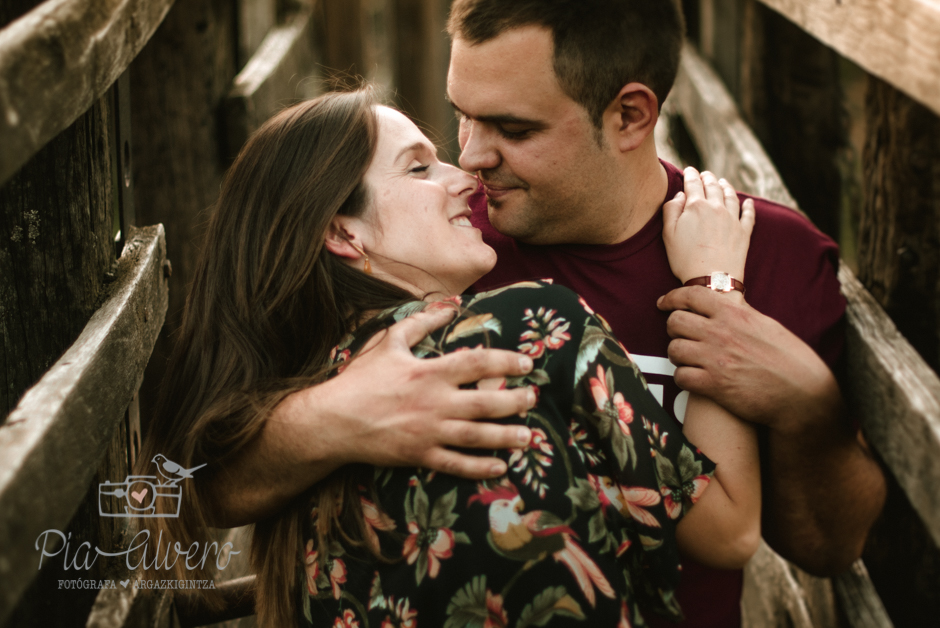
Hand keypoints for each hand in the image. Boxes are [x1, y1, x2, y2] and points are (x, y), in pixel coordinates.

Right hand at [299, 306, 537, 477]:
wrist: (332, 420)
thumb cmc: (361, 379)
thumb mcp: (389, 342)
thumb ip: (421, 323)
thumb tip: (449, 307)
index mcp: (429, 372)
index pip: (477, 363)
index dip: (506, 362)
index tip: (526, 364)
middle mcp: (434, 402)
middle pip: (484, 401)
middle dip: (514, 401)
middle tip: (533, 399)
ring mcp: (428, 432)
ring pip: (476, 435)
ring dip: (505, 436)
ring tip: (527, 436)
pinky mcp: (419, 455)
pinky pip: (455, 464)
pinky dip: (479, 467)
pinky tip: (500, 467)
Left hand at [657, 286, 839, 429]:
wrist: (802, 395)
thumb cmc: (790, 360)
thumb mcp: (766, 325)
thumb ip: (740, 314)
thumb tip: (722, 305)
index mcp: (735, 314)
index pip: (691, 295)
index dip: (672, 297)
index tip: (663, 303)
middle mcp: (721, 333)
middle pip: (674, 322)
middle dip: (674, 330)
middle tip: (683, 337)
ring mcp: (715, 359)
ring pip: (673, 350)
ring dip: (678, 356)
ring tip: (690, 360)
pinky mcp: (713, 385)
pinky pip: (680, 377)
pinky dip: (684, 378)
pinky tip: (695, 379)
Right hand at [662, 167, 754, 283]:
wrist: (711, 280)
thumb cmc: (685, 260)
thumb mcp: (668, 235)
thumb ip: (671, 210)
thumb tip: (680, 195)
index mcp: (696, 206)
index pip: (693, 183)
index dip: (690, 174)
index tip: (689, 170)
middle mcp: (716, 208)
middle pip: (713, 186)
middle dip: (708, 177)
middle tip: (705, 174)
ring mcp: (732, 219)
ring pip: (731, 196)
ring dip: (726, 186)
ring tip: (723, 182)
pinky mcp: (744, 232)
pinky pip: (748, 214)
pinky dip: (749, 206)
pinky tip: (748, 202)